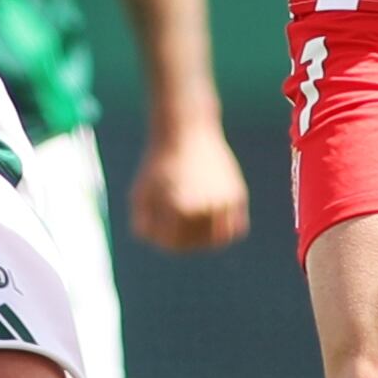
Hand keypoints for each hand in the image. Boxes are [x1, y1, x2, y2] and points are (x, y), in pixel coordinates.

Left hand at [130, 124, 249, 253]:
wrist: (186, 131)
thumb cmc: (158, 164)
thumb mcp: (140, 194)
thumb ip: (143, 227)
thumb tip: (159, 246)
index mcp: (181, 208)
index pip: (175, 245)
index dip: (164, 241)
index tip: (159, 228)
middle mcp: (207, 206)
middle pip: (197, 243)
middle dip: (184, 238)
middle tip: (175, 224)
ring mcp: (225, 201)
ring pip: (219, 240)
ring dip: (206, 237)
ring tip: (193, 222)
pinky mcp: (238, 194)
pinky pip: (235, 227)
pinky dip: (224, 228)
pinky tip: (210, 216)